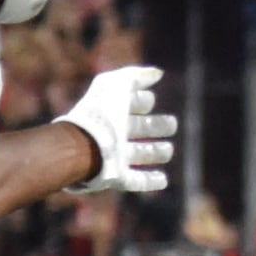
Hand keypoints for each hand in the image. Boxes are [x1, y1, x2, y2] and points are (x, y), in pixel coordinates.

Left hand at [59, 65, 174, 195]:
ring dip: (155, 152)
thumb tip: (157, 74)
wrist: (83, 146)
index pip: (130, 104)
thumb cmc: (100, 113)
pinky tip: (164, 180)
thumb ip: (136, 75)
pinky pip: (135, 181)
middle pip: (138, 128)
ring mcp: (115, 157)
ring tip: (168, 151)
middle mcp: (113, 134)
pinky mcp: (116, 177)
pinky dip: (150, 180)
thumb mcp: (116, 85)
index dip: (141, 101)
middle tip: (171, 124)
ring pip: (139, 154)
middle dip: (155, 126)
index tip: (150, 100)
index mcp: (111, 111)